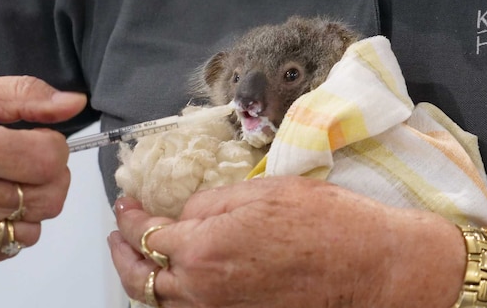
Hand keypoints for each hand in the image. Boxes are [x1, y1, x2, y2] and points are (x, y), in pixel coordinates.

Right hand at [0, 71, 86, 261]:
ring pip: (30, 230)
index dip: (55, 146)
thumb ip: (27, 96)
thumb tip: (73, 103)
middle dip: (51, 176)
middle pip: (47, 199)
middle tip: (30, 158)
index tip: (41, 137)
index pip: (48, 162)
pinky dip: (7, 227)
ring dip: (31, 205)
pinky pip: (1, 249)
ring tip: (8, 179)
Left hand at [109, 177, 465, 307]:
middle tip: (117, 234)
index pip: (147, 232)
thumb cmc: (327, 224)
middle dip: (122, 253)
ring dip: (142, 279)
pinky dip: (171, 300)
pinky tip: (176, 285)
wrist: (369, 268)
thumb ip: (213, 201)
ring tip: (137, 261)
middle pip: (141, 277)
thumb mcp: (266, 190)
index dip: (131, 215)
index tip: (126, 203)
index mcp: (204, 247)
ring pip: (160, 302)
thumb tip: (185, 211)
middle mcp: (201, 289)